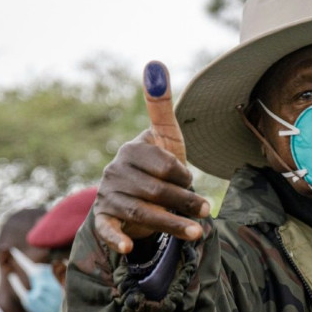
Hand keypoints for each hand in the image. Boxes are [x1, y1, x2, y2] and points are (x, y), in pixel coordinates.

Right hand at [94, 61, 209, 253]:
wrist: (139, 199)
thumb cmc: (159, 166)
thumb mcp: (164, 138)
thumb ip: (161, 106)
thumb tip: (154, 63)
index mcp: (131, 150)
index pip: (161, 162)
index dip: (181, 174)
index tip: (192, 179)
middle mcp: (115, 172)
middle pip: (153, 190)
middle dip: (183, 201)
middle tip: (207, 211)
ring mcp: (108, 196)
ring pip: (140, 213)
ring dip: (170, 224)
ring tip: (198, 233)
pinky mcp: (104, 220)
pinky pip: (107, 230)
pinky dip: (117, 239)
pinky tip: (129, 248)